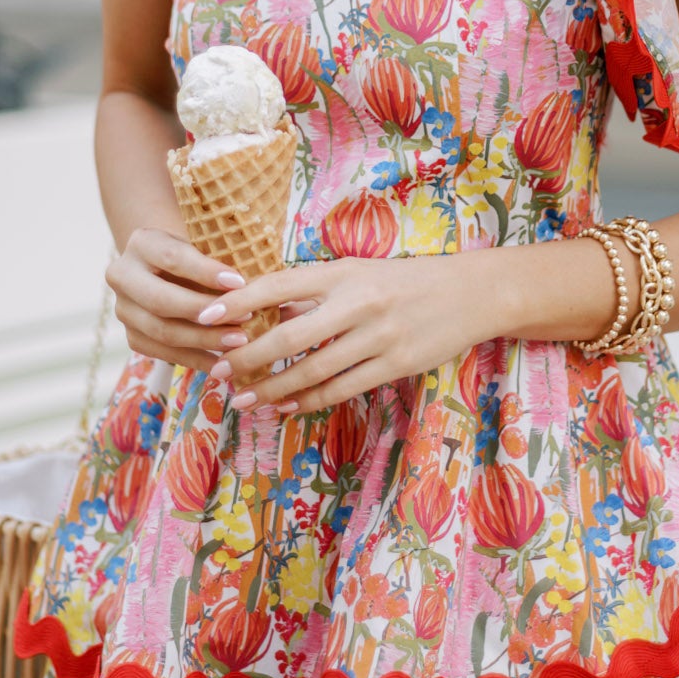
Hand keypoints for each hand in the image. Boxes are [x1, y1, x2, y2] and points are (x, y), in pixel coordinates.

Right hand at [108, 227, 253, 371]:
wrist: (167, 271)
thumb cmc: (197, 257)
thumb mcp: (203, 247)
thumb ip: (221, 261)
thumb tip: (256, 285)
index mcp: (141, 243)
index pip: (172, 258)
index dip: (205, 271)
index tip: (240, 283)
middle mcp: (122, 275)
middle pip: (161, 300)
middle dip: (205, 312)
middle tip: (244, 318)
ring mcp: (123, 309)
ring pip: (161, 331)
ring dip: (204, 339)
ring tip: (239, 342)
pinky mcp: (131, 336)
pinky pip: (163, 353)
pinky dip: (195, 359)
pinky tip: (223, 361)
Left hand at [196, 252, 495, 413]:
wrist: (472, 293)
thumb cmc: (405, 281)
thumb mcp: (359, 272)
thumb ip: (315, 290)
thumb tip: (265, 308)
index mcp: (343, 272)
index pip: (279, 284)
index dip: (239, 301)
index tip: (207, 316)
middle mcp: (358, 302)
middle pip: (289, 334)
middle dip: (248, 356)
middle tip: (218, 371)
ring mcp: (378, 335)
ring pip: (312, 370)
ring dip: (272, 388)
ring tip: (243, 400)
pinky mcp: (395, 364)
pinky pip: (342, 389)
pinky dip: (308, 400)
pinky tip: (286, 406)